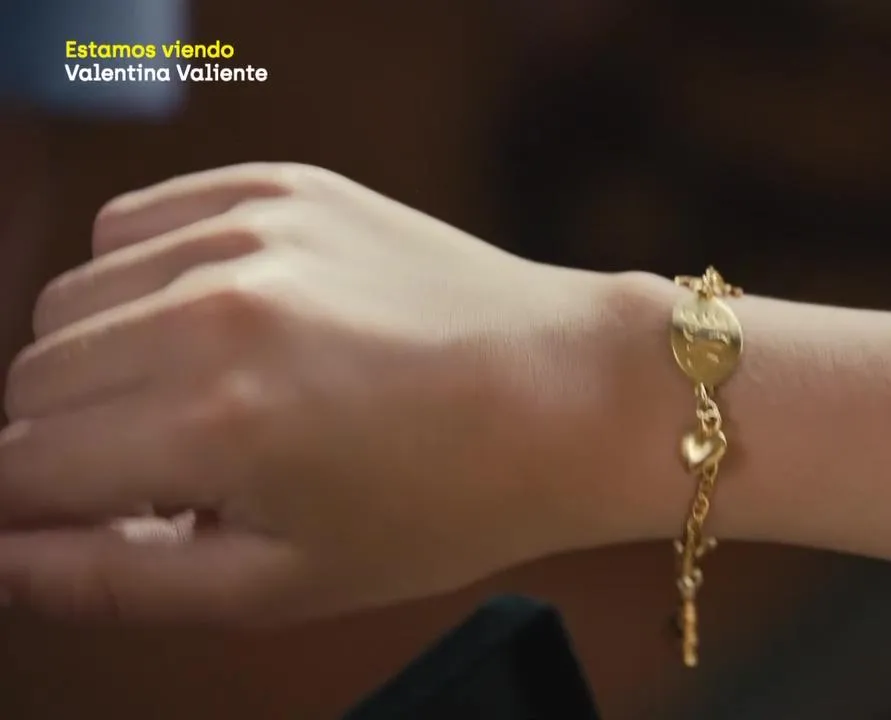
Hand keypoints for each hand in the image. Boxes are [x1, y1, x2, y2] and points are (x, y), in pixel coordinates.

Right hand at [0, 163, 623, 622]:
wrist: (570, 392)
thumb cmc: (448, 501)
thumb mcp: (283, 581)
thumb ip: (115, 579)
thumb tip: (0, 561)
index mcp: (214, 422)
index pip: (20, 467)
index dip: (27, 511)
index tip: (71, 522)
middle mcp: (216, 307)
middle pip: (29, 379)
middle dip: (65, 443)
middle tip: (164, 476)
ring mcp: (249, 230)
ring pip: (70, 298)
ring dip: (101, 363)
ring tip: (203, 403)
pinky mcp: (279, 185)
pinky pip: (135, 225)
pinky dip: (143, 281)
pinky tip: (217, 327)